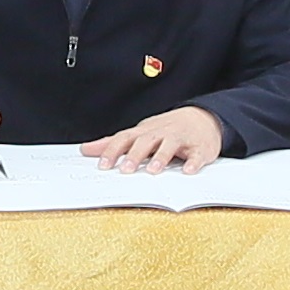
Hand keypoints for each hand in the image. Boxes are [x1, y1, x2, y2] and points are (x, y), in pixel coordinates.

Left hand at [84, 106, 225, 172]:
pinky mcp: (200, 148)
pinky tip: (188, 171)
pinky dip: (193, 162)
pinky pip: (197, 155)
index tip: (103, 166)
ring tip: (152, 171)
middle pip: (146, 141)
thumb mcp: (139, 133)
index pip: (126, 138)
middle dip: (135, 155)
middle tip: (124, 170)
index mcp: (145, 132)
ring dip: (161, 157)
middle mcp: (161, 133)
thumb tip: (86, 149)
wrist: (203, 118)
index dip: (113, 151)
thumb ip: (113, 143)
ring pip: (170, 145)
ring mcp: (181, 139)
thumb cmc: (166, 129)